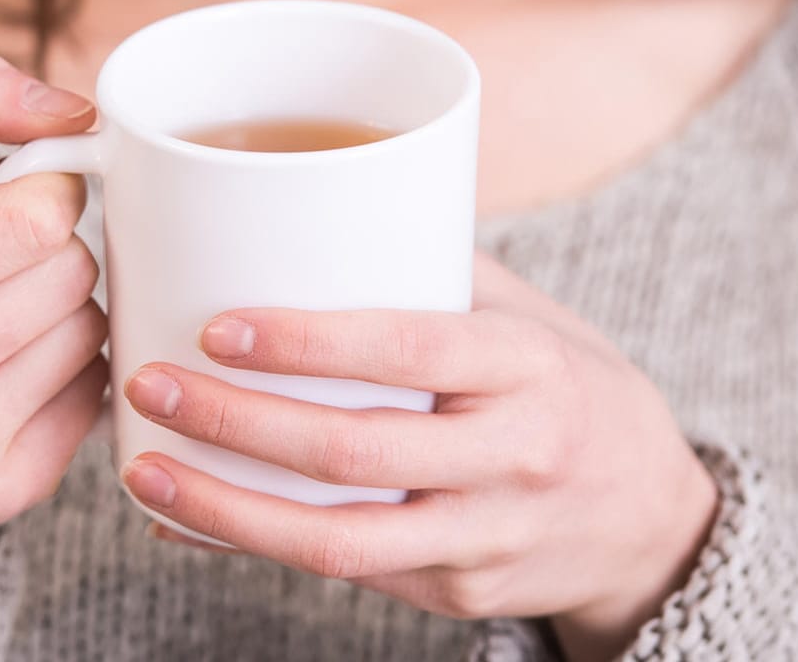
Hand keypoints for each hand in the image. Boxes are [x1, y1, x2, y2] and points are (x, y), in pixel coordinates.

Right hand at [0, 53, 108, 522]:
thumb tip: (80, 110)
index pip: (36, 216)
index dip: (43, 192)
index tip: (7, 202)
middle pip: (70, 274)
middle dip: (52, 252)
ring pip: (92, 332)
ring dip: (67, 309)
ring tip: (2, 315)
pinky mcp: (1, 491)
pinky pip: (99, 393)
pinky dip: (74, 370)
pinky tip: (18, 368)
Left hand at [118, 255, 719, 659]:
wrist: (653, 518)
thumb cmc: (567, 388)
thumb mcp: (530, 319)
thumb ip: (433, 271)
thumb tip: (300, 202)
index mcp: (528, 367)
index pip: (411, 350)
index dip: (309, 343)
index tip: (219, 326)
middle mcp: (514, 458)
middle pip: (357, 451)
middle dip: (238, 422)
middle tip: (150, 384)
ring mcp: (487, 538)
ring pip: (340, 540)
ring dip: (226, 509)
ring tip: (144, 472)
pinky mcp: (460, 595)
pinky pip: (343, 576)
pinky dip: (253, 548)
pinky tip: (187, 523)